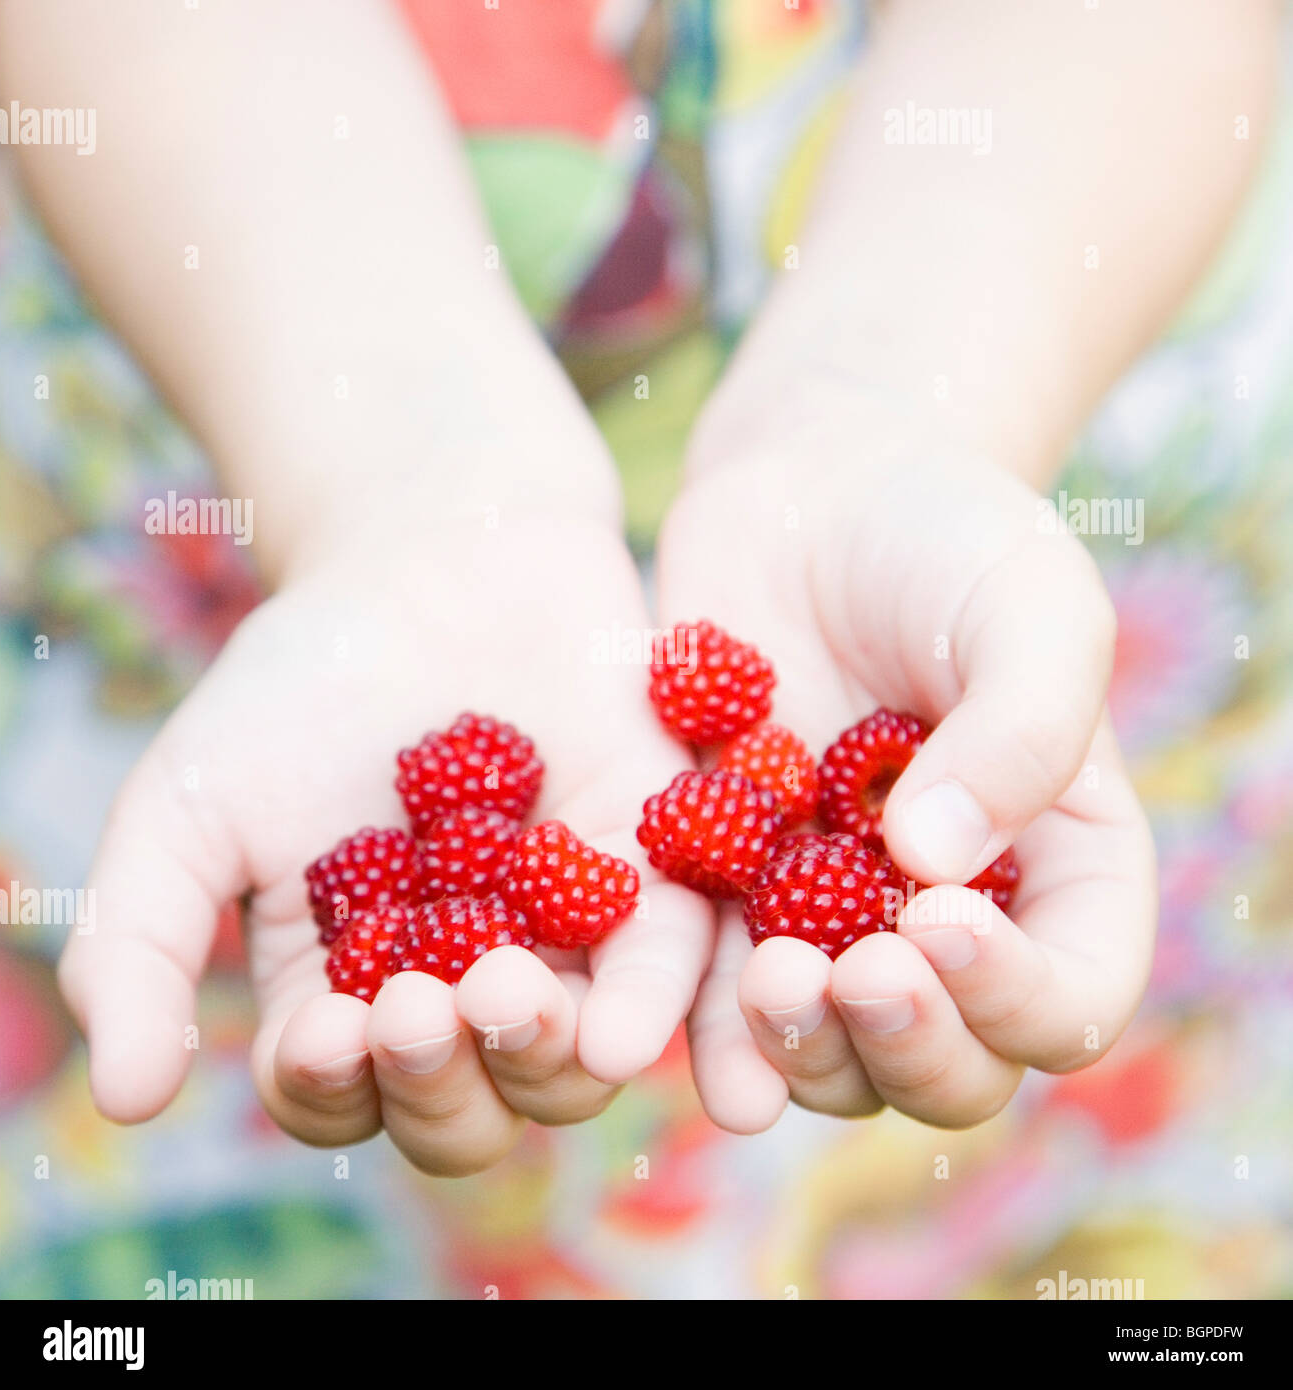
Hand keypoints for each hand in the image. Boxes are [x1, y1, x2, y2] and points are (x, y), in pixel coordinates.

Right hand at [60, 508, 710, 1174]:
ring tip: (498, 991)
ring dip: (534, 1061)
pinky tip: (615, 1030)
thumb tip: (123, 1101)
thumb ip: (138, 946)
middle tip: (415, 1010)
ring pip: (565, 1066)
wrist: (428, 557)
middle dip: (440, 1085)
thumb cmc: (301, 684)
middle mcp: (460, 984)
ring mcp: (564, 938)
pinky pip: (665, 967)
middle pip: (465, 1108)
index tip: (322, 1031)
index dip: (330, 1088)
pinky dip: (645, 1011)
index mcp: (351, 988)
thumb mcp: (189, 807)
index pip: (341, 1093)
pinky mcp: (651, 874)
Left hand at [657, 401, 1155, 1132]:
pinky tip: (657, 1007)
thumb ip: (1021, 731)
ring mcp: (832, 917)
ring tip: (767, 982)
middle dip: (905, 1045)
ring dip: (800, 1050)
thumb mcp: (1028, 605)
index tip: (943, 919)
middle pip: (949, 1063)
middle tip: (855, 973)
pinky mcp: (728, 890)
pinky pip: (712, 987)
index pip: (1067, 996)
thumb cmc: (946, 537)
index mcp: (1057, 872)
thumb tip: (937, 865)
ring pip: (831, 1052)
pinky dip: (693, 1015)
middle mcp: (948, 921)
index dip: (1017, 997)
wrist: (810, 493)